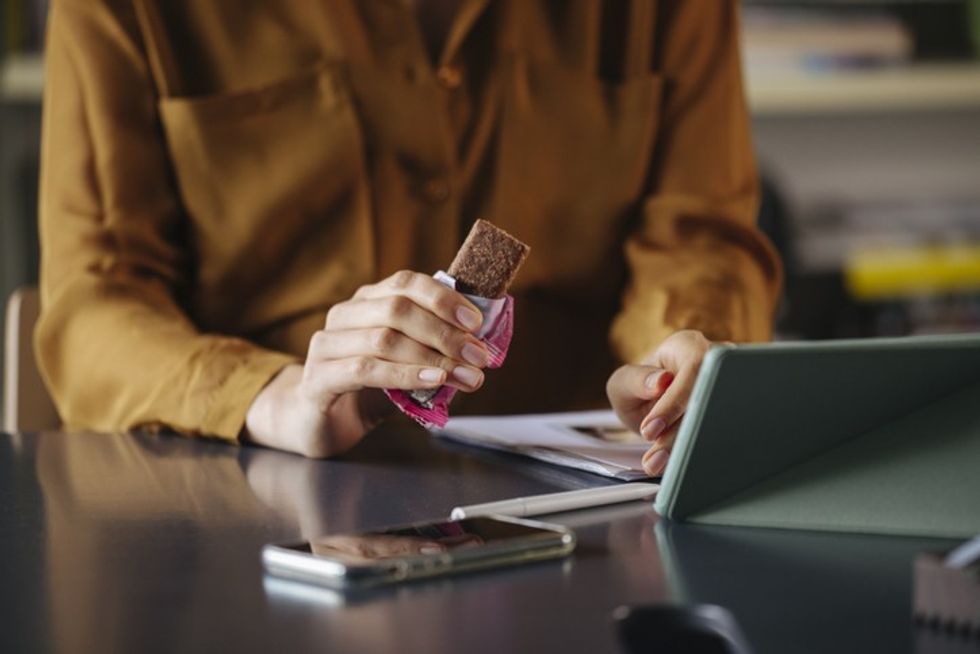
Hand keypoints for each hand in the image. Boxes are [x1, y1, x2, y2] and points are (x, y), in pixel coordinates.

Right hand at [243, 270, 491, 457]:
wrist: (316, 422)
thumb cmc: (366, 389)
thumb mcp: (404, 362)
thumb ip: (432, 349)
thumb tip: (479, 345)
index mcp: (366, 302)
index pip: (405, 283)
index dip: (443, 298)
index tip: (476, 322)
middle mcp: (343, 316)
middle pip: (398, 309)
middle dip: (445, 332)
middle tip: (479, 355)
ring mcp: (326, 346)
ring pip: (384, 339)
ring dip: (433, 357)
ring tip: (467, 376)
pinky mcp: (317, 379)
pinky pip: (364, 369)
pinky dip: (404, 374)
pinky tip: (434, 381)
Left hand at [606, 330, 714, 475]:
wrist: (651, 405)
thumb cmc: (639, 388)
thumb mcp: (623, 382)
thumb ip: (634, 379)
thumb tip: (660, 382)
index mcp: (688, 346)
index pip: (693, 369)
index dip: (675, 402)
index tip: (651, 429)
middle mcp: (715, 362)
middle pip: (709, 397)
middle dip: (680, 434)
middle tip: (654, 458)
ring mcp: (727, 387)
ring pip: (718, 419)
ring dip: (688, 448)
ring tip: (659, 465)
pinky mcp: (730, 413)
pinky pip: (721, 434)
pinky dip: (698, 453)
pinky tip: (678, 468)